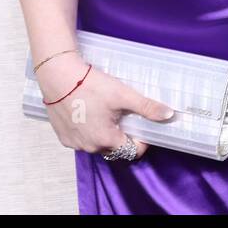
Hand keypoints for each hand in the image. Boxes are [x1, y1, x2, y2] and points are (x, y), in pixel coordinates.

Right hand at [36, 52, 173, 161]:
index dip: (141, 140)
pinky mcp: (63, 136)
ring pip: (98, 144)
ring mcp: (74, 143)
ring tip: (108, 112)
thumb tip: (168, 115)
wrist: (58, 77)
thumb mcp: (123, 95)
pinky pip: (82, 139)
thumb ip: (147, 107)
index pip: (132, 151)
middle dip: (124, 136)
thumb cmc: (90, 86)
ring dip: (106, 134)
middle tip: (125, 116)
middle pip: (115, 149)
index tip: (142, 125)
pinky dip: (89, 131)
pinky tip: (91, 113)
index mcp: (106, 140)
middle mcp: (89, 147)